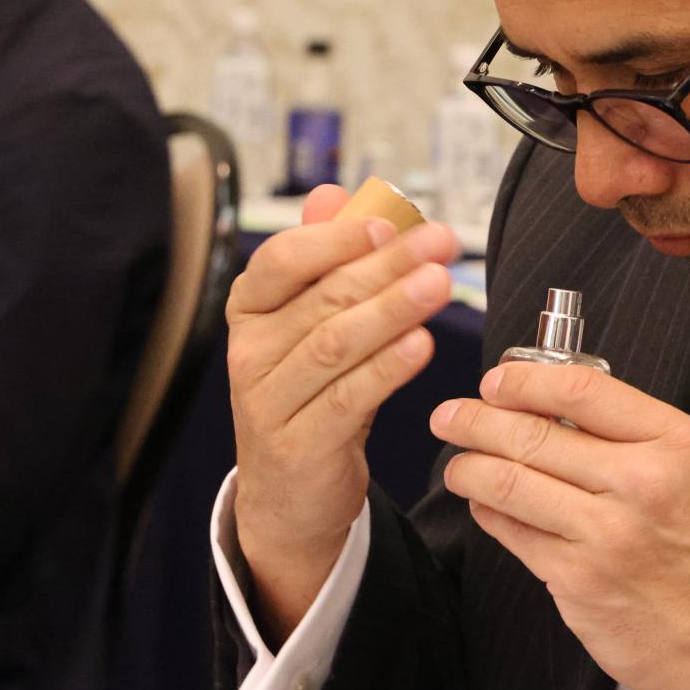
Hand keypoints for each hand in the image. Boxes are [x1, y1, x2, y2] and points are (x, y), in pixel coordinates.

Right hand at [228, 185, 459, 642]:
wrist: (290, 496)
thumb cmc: (308, 396)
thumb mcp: (311, 326)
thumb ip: (323, 259)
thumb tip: (334, 193)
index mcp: (250, 311)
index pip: (282, 259)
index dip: (336, 238)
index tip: (390, 222)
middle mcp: (250, 352)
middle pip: (322, 297)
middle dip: (387, 266)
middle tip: (438, 244)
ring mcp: (268, 402)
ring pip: (335, 344)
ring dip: (392, 309)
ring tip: (438, 284)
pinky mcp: (299, 445)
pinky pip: (347, 398)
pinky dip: (386, 369)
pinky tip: (420, 345)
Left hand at [432, 362, 689, 689]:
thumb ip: (632, 436)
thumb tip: (549, 406)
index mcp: (675, 444)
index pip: (582, 389)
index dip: (525, 380)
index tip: (498, 382)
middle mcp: (640, 483)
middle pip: (532, 433)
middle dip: (476, 419)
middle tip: (451, 415)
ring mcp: (605, 533)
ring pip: (508, 482)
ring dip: (468, 467)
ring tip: (458, 463)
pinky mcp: (576, 580)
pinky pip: (511, 532)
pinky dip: (487, 512)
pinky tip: (483, 504)